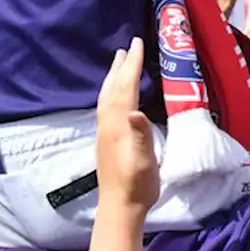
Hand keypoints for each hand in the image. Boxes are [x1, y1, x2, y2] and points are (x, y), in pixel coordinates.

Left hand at [95, 38, 158, 213]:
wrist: (120, 206)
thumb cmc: (137, 183)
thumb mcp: (144, 160)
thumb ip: (140, 135)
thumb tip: (136, 111)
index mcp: (118, 125)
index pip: (125, 88)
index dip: (132, 65)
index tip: (137, 44)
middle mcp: (108, 125)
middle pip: (113, 88)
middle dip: (120, 66)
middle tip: (127, 46)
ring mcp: (105, 133)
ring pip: (107, 97)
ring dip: (113, 77)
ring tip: (118, 63)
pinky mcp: (107, 140)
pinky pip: (107, 106)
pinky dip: (112, 92)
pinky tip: (116, 95)